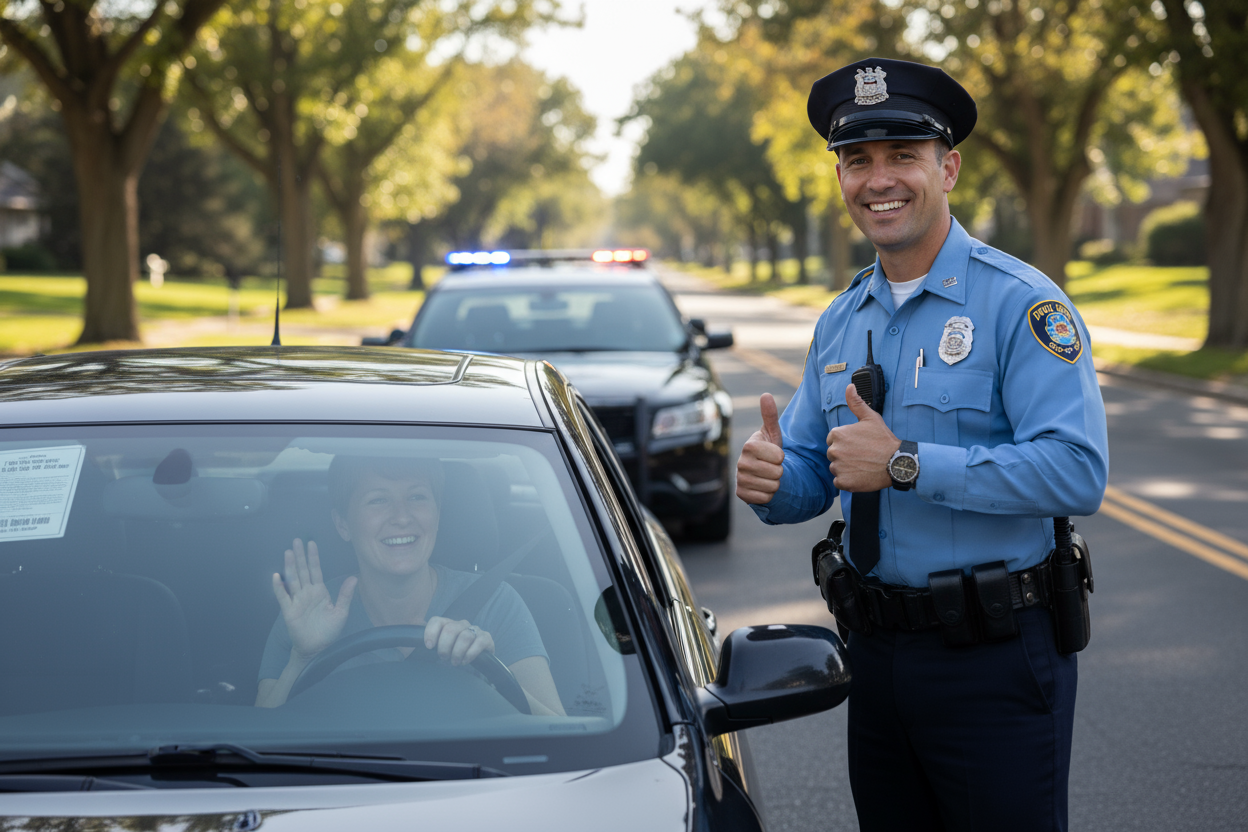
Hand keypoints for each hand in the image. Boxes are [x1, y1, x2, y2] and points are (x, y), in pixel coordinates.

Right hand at [271, 539, 356, 662]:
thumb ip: (345, 595)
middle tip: (296, 540)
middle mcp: (307, 593)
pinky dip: (279, 587)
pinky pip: (283, 597)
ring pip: (293, 580)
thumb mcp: (341, 612)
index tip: (312, 543)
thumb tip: (354, 578)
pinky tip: (277, 576)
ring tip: (288, 552)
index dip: (313, 557)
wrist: (317, 647)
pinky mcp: (289, 611)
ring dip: (290, 566)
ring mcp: (297, 600)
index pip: (316, 570)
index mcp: (319, 591)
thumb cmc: (329, 630)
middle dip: (300, 556)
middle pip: (302, 571)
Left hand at [424, 616, 494, 666]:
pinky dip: (470, 653)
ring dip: (457, 652)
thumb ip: (428, 645)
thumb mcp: (439, 649)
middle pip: (450, 629)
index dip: (431, 632)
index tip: (429, 647)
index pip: (437, 621)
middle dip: (445, 647)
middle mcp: (461, 624)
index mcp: (447, 624)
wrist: (474, 660)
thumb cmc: (453, 654)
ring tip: (455, 662)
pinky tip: (465, 661)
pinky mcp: (486, 638)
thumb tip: (409, 646)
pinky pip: (479, 642)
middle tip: (444, 658)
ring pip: (465, 636)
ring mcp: (474, 630)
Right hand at [736, 392, 784, 504]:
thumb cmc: (767, 450)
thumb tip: (766, 395)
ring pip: (773, 486)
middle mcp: (741, 462)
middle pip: (777, 472)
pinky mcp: (741, 494)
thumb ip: (770, 416)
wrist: (757, 471)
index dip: (781, 457)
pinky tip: (762, 486)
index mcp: (749, 446)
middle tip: (770, 467)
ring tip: (767, 476)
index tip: (773, 454)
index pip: (779, 456)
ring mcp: (739, 479)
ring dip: (774, 483)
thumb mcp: (772, 433)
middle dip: (779, 471)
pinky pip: (766, 498)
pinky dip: (768, 494)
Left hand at [827, 384, 899, 492]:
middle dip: (845, 455)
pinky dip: (848, 480)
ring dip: (846, 468)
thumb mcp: (871, 418)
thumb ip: (856, 403)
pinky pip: (839, 481)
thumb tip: (849, 386)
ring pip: (836, 468)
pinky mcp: (843, 482)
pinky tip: (861, 475)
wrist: (897, 462)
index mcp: (838, 434)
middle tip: (862, 455)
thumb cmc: (884, 440)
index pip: (833, 439)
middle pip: (833, 454)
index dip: (846, 442)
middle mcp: (834, 450)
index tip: (859, 445)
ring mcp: (838, 467)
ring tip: (863, 465)